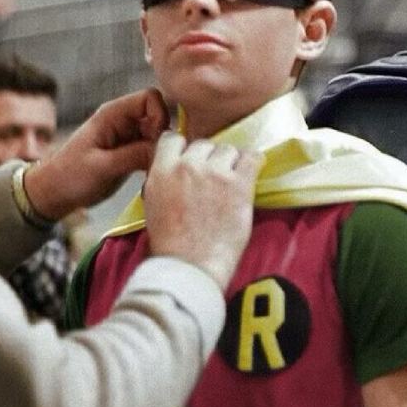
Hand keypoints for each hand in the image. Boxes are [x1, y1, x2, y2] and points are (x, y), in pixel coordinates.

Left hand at [25, 88, 169, 220]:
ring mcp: (128, 137)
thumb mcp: (103, 167)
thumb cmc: (70, 177)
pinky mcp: (130, 152)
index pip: (151, 97)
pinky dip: (156, 161)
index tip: (158, 140)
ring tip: (150, 172)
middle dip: (163, 137)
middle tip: (155, 161)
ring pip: (159, 135)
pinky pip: (153, 150)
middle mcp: (123, 121)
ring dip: (160, 152)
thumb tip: (167, 148)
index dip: (160, 116)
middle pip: (159, 116)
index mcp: (112, 114)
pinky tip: (147, 177)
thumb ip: (135, 155)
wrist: (54, 194)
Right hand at [143, 132, 260, 290]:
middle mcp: (187, 166)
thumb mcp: (152, 205)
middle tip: (213, 180)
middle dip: (208, 159)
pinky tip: (252, 171)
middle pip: (204, 144)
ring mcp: (215, 173)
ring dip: (230, 163)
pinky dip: (254, 162)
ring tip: (231, 183)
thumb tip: (174, 169)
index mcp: (162, 171)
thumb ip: (163, 180)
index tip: (192, 159)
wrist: (191, 266)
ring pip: (228, 149)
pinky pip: (252, 158)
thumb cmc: (171, 246)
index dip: (184, 149)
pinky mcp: (239, 184)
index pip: (173, 139)